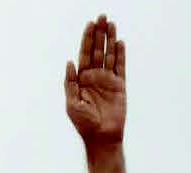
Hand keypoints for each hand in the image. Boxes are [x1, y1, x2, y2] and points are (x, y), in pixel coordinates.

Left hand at [64, 15, 126, 145]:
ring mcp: (108, 81)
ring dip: (110, 39)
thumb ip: (70, 82)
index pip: (85, 54)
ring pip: (109, 55)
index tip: (89, 24)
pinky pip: (120, 67)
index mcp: (82, 79)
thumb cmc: (84, 124)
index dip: (87, 39)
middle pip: (98, 50)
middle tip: (102, 17)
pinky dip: (120, 54)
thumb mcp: (71, 103)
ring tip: (111, 24)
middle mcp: (95, 77)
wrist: (101, 137)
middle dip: (99, 34)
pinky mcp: (120, 86)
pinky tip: (120, 42)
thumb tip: (70, 62)